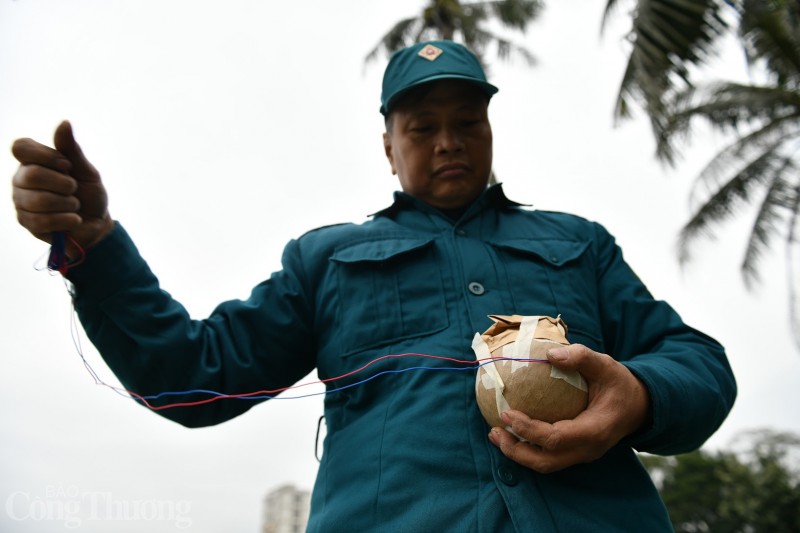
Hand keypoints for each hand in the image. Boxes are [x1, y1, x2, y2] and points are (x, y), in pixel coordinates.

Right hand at [11, 121, 112, 253]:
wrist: (97, 224)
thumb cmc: (90, 194)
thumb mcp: (86, 171)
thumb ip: (72, 150)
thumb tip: (65, 122)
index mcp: (33, 161)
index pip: (21, 147)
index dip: (45, 156)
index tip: (67, 165)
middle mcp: (21, 178)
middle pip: (31, 175)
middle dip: (63, 184)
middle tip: (74, 189)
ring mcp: (20, 201)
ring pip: (37, 200)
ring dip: (67, 204)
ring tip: (75, 206)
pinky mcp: (25, 222)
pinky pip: (41, 221)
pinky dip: (65, 220)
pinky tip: (74, 220)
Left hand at [488, 343, 650, 472]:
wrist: (640, 406)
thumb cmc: (619, 384)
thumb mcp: (606, 365)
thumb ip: (580, 357)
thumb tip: (550, 353)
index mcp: (595, 430)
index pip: (556, 438)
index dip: (528, 430)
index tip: (507, 412)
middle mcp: (588, 449)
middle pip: (546, 462)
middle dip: (516, 451)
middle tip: (494, 430)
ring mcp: (583, 455)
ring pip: (546, 464)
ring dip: (518, 453)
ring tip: (496, 434)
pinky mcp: (576, 453)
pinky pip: (549, 457)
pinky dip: (527, 449)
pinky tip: (511, 432)